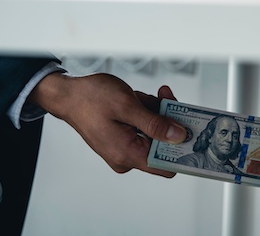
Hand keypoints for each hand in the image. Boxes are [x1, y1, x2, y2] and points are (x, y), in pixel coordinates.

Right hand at [30, 72, 186, 176]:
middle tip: (163, 97)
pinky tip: (137, 99)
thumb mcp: (128, 106)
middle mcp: (127, 157)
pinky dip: (146, 111)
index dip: (183, 149)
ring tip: (141, 97)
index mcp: (127, 154)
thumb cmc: (90, 98)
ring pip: (156, 131)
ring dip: (154, 111)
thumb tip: (179, 136)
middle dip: (167, 119)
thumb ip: (155, 124)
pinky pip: (145, 127)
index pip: (167, 166)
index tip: (192, 127)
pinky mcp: (124, 138)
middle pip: (164, 144)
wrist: (67, 93)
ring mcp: (125, 148)